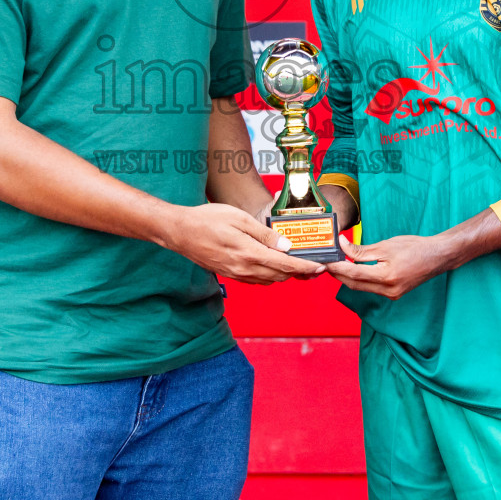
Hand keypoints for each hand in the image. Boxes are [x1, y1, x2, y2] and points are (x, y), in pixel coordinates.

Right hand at [161, 203, 325, 284]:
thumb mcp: (239, 218)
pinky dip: (269, 275)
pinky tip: (272, 265)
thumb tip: (286, 246)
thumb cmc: (207, 219)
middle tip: (313, 265)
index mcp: (249, 254)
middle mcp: (244, 269)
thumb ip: (265, 234)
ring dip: (284, 275)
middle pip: (280, 276)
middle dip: (299, 273)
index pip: (285, 265)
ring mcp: (236, 275)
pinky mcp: (230, 275)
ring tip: (296, 265)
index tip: (321, 268)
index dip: (306, 268)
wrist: (179, 232)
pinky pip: (256, 280)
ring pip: (269, 280)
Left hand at [325, 234, 451, 299]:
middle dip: (339, 275)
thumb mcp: (386, 245)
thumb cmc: (414, 247)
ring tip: (337, 264)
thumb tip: (342, 246)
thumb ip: (362, 250)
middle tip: (326, 263)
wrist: (437, 257)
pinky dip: (360, 279)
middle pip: (355, 284)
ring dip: (348, 277)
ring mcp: (392, 294)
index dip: (337, 267)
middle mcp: (388, 290)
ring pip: (362, 288)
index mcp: (387, 277)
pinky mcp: (394, 293)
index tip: (325, 260)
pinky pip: (371, 288)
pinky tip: (354, 269)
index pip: (354, 274)